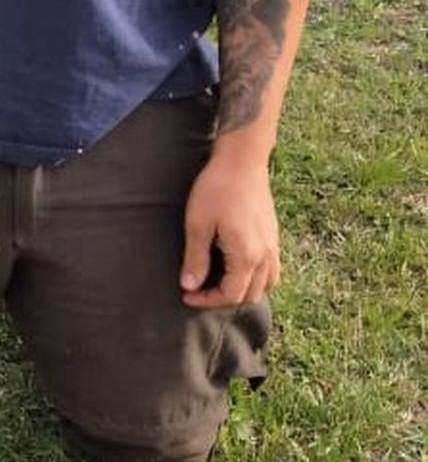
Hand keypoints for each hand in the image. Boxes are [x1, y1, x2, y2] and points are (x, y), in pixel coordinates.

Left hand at [179, 150, 280, 308]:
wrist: (242, 162)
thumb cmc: (216, 188)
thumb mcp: (198, 223)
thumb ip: (195, 258)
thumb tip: (190, 286)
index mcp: (247, 256)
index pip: (230, 295)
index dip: (207, 300)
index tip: (186, 294)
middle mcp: (266, 257)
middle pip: (249, 296)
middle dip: (223, 298)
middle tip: (198, 290)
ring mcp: (273, 248)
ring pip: (264, 286)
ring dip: (242, 291)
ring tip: (216, 282)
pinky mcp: (274, 238)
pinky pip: (271, 272)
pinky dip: (256, 279)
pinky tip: (236, 268)